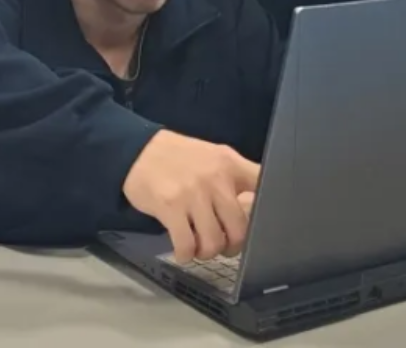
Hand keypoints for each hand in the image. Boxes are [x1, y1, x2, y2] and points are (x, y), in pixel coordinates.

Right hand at [123, 130, 259, 261]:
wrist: (137, 150)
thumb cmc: (179, 158)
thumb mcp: (213, 157)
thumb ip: (235, 178)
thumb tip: (256, 207)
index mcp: (230, 164)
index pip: (263, 187)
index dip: (268, 211)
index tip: (262, 225)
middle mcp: (215, 178)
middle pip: (240, 229)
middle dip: (232, 246)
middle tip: (223, 245)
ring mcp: (193, 194)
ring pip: (214, 242)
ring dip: (207, 252)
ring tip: (199, 246)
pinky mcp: (170, 208)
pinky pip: (187, 246)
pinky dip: (186, 255)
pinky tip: (183, 249)